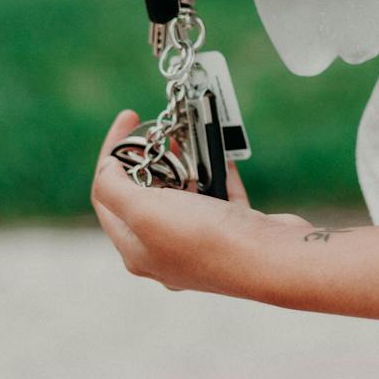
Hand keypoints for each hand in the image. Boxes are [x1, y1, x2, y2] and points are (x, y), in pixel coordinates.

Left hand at [91, 110, 313, 295]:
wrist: (271, 258)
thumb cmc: (204, 238)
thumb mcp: (143, 210)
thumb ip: (113, 188)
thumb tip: (106, 168)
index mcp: (136, 250)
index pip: (107, 196)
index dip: (111, 155)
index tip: (128, 120)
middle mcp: (165, 251)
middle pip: (145, 195)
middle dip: (150, 158)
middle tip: (158, 130)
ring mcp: (201, 243)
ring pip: (184, 194)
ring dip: (185, 162)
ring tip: (188, 135)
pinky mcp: (233, 233)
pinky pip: (218, 197)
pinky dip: (216, 172)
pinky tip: (218, 153)